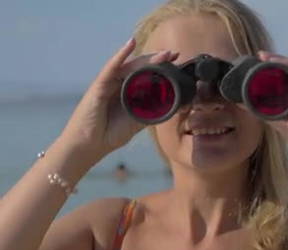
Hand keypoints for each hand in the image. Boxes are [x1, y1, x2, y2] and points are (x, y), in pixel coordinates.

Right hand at [59, 38, 179, 159]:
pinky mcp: (99, 86)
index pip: (146, 76)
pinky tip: (130, 44)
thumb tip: (171, 105)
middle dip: (157, 61)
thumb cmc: (110, 135)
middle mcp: (118, 85)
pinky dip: (120, 55)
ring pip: (130, 66)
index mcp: (128, 93)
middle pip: (140, 68)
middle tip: (174, 54)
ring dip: (147, 58)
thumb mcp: (138, 122)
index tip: (177, 62)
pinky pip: (111, 68)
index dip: (161, 69)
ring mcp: (109, 84)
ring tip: (163, 53)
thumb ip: (151, 112)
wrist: (90, 146)